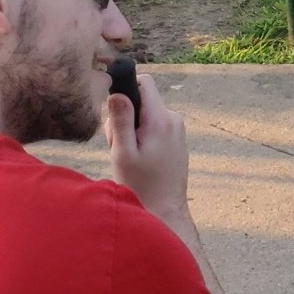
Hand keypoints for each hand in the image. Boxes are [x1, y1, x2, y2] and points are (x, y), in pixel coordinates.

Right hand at [106, 72, 189, 225]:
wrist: (165, 210)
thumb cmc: (141, 186)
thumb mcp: (123, 154)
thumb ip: (120, 122)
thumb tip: (116, 93)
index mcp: (161, 119)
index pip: (144, 82)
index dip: (125, 90)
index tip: (114, 113)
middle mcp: (173, 119)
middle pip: (142, 102)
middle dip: (126, 118)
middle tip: (119, 147)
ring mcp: (178, 129)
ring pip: (147, 116)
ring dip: (133, 132)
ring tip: (130, 158)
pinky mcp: (177, 139)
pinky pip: (155, 128)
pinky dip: (143, 139)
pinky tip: (141, 161)